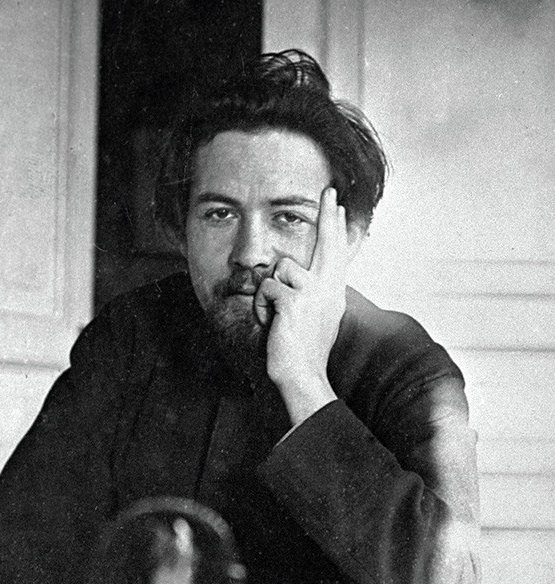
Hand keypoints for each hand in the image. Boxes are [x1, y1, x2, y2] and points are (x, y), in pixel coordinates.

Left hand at [254, 187, 354, 425]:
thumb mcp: (314, 321)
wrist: (303, 376)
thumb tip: (293, 279)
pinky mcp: (294, 301)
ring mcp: (314, 294)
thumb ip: (311, 298)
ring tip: (274, 316)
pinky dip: (261, 306)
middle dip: (327, 215)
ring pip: (282, 267)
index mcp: (334, 294)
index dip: (336, 230)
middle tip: (329, 191)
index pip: (336, 254)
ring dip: (270, 291)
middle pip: (328, 243)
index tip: (339, 208)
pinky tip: (270, 323)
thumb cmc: (303, 353)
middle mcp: (329, 290)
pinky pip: (267, 288)